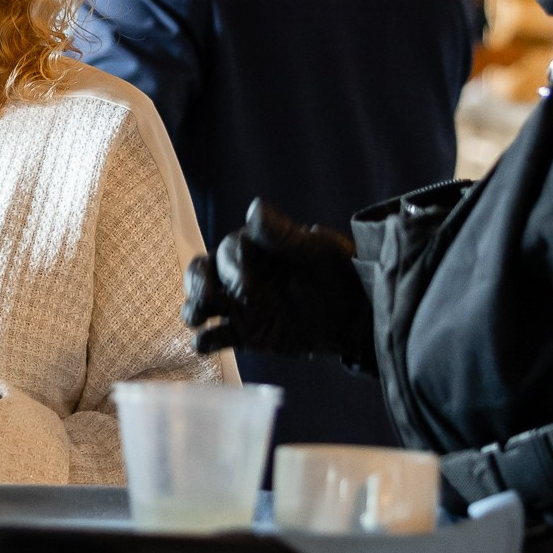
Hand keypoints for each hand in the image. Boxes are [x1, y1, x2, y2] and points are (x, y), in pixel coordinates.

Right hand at [182, 199, 375, 372]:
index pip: (227, 251)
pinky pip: (216, 336)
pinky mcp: (246, 334)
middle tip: (204, 303)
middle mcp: (242, 274)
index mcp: (256, 249)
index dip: (229, 268)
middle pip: (203, 273)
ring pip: (203, 303)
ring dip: (193, 310)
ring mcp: (241, 305)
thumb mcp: (318, 250)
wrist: (359, 316)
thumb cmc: (341, 273)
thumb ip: (284, 234)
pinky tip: (205, 344)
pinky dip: (204, 341)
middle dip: (198, 285)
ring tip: (197, 320)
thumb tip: (254, 208)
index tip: (245, 289)